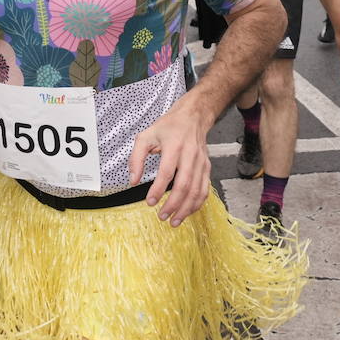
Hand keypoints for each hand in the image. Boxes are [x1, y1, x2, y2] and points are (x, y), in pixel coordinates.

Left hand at [127, 101, 211, 226]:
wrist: (193, 118)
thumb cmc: (168, 127)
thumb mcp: (145, 136)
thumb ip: (136, 158)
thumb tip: (132, 181)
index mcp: (174, 146)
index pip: (167, 172)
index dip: (158, 190)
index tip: (149, 203)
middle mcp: (190, 155)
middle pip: (184, 185)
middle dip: (173, 204)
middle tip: (161, 216)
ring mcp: (201, 163)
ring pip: (197, 190)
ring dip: (186, 209)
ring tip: (174, 221)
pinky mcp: (207, 168)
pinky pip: (204, 190)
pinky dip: (197, 204)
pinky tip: (187, 212)